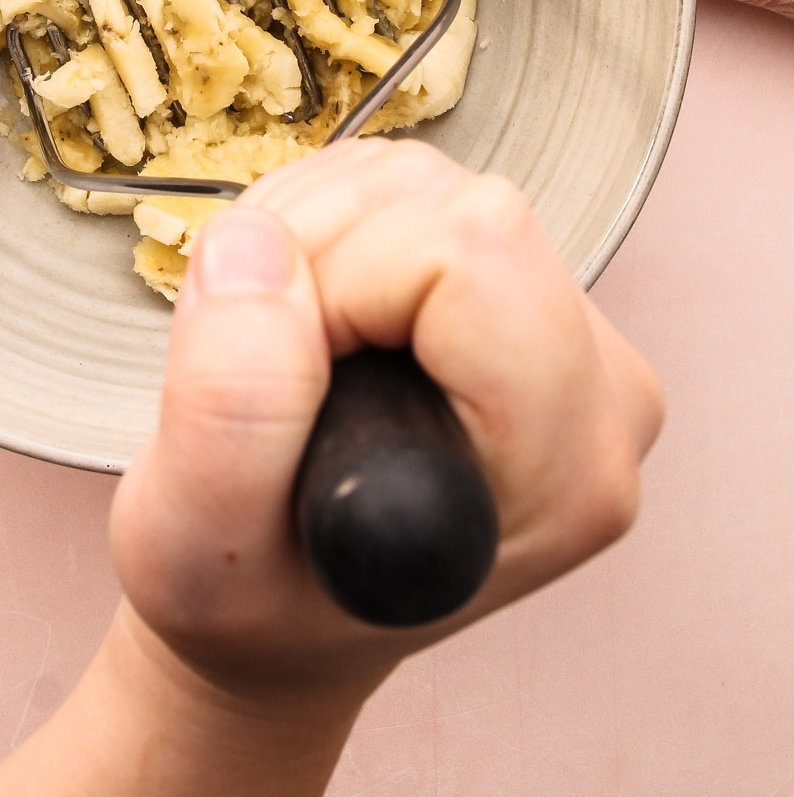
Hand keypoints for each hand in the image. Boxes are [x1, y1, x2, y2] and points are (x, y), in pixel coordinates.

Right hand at [111, 137, 662, 713]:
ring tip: (280, 345)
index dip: (338, 280)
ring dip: (312, 232)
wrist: (278, 615)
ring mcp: (573, 337)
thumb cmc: (255, 601)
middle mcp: (598, 399)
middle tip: (269, 361)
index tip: (289, 369)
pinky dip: (326, 222)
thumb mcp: (198, 544)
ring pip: (426, 181)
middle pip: (455, 205)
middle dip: (318, 250)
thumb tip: (255, 245)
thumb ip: (231, 405)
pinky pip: (413, 185)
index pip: (470, 256)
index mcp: (558, 469)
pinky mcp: (523, 288)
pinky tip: (306, 312)